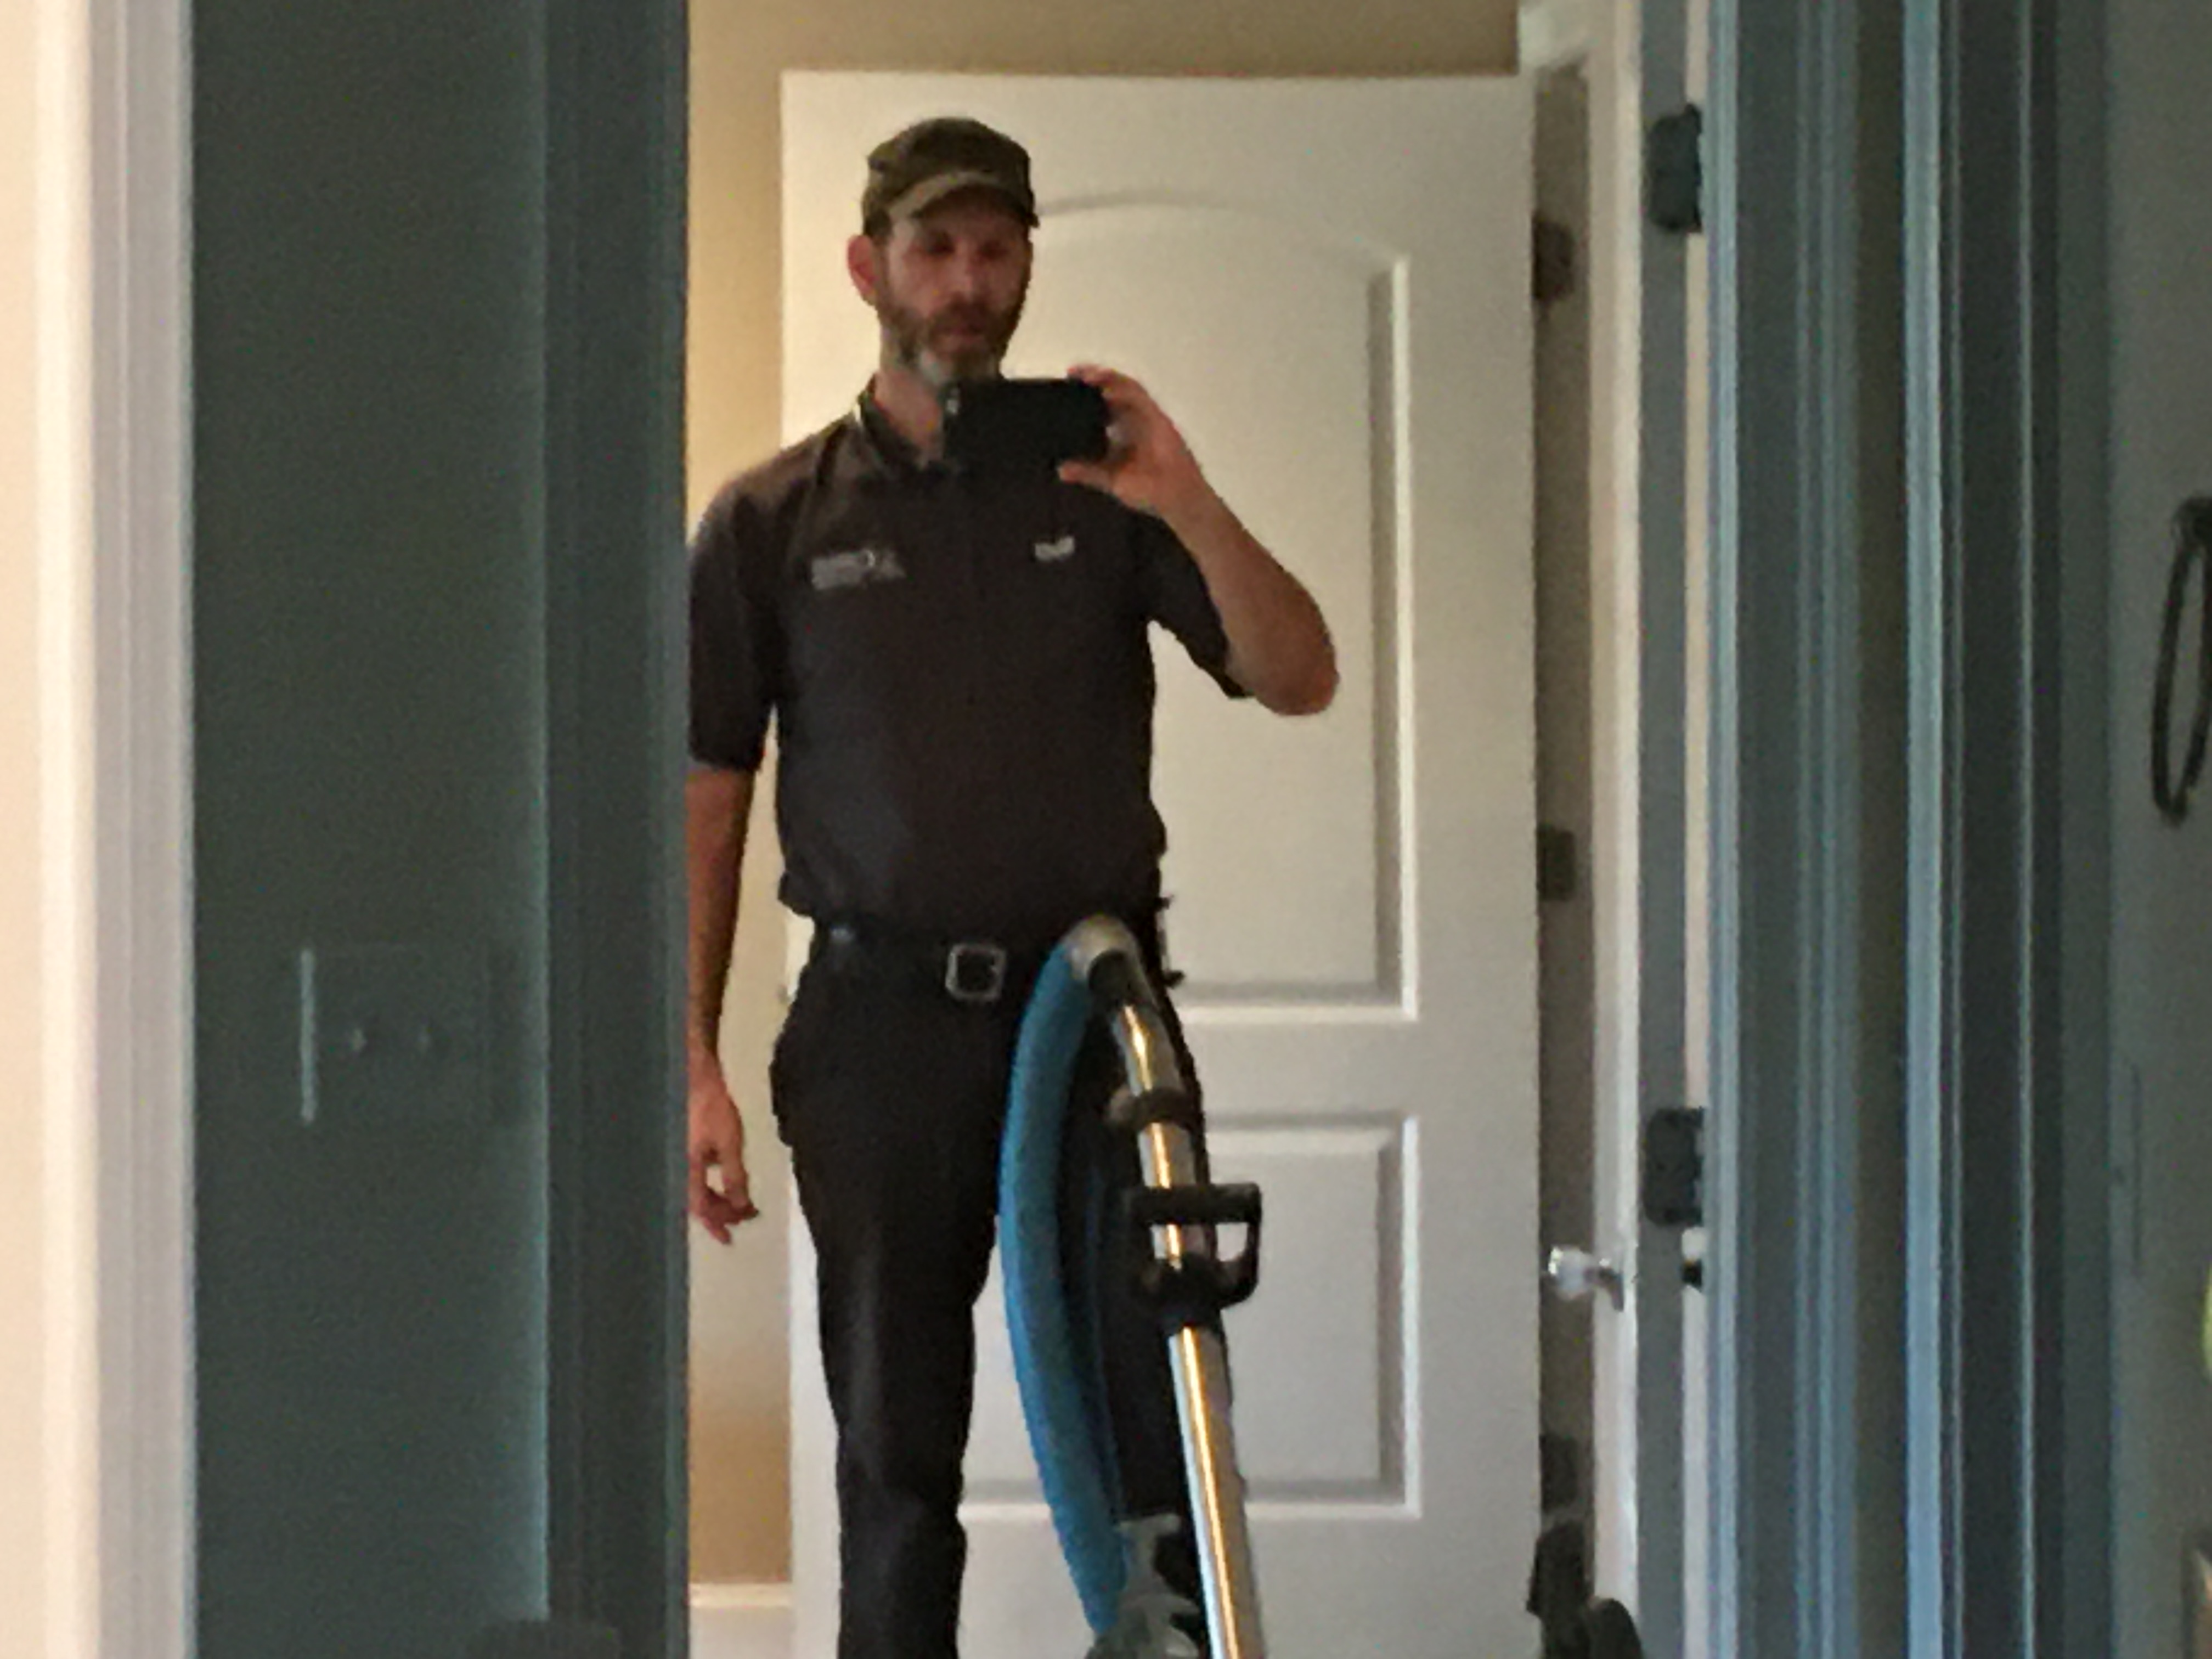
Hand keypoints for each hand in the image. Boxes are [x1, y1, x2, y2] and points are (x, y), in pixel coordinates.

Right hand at [687, 1057, 758, 1242]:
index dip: (715, 1225)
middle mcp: (678, 1168)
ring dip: (718, 1197)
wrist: (692, 1075)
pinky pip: (695, 1174)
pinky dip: (711, 1181)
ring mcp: (678, 1157)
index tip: (729, 1239)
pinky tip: (725, 1172)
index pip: (700, 1208)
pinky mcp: (682, 1147)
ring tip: (740, 1201)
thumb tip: (741, 1205)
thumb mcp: (729, 1143)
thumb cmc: (711, 1107)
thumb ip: (734, 1175)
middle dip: (722, 1212)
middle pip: (698, 1202)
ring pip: (696, 1188)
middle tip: (745, 1215)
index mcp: (687, 1170)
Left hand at [1057, 365, 1211, 521]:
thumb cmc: (1148, 491)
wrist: (1174, 499)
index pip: (1102, 406)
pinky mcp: (1159, 419)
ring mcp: (1147, 418)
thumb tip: (1061, 469)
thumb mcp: (1110, 480)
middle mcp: (1133, 421)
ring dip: (1107, 379)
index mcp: (1122, 433)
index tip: (1067, 388)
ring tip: (1086, 375)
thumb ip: (1088, 473)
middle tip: (1073, 374)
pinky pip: (1141, 399)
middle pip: (1113, 390)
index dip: (1087, 395)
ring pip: (1127, 388)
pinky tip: (1108, 391)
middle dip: (1094, 380)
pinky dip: (1124, 392)